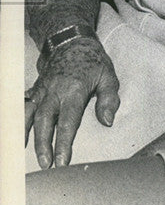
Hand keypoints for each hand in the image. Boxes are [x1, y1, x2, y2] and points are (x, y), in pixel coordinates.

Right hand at [25, 37, 119, 167]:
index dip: (64, 143)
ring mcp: (42, 90)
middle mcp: (55, 91)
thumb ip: (108, 99)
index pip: (69, 121)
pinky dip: (18, 120)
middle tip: (46, 164)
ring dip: (27, 135)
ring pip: (30, 114)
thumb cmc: (93, 61)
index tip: (63, 161)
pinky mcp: (35, 89)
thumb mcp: (108, 76)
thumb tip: (107, 121)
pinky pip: (23, 105)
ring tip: (24, 153)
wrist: (72, 40)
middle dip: (43, 144)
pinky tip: (16, 135)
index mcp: (75, 90)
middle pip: (45, 121)